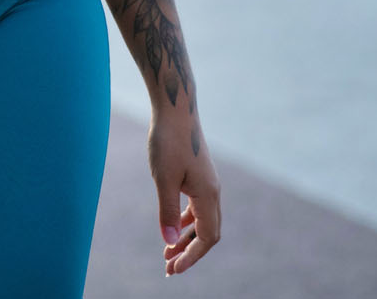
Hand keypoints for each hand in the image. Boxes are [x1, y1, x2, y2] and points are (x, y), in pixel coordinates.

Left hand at [149, 110, 220, 276]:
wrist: (175, 107)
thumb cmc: (168, 141)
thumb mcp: (163, 179)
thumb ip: (167, 212)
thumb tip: (168, 243)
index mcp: (208, 195)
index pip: (206, 238)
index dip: (191, 256)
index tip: (173, 269)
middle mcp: (213, 191)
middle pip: (207, 232)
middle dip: (189, 252)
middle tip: (168, 267)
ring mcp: (208, 182)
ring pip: (202, 219)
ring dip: (186, 237)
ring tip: (166, 252)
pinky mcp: (200, 174)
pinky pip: (197, 206)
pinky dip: (186, 220)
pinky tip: (172, 225)